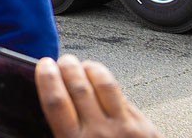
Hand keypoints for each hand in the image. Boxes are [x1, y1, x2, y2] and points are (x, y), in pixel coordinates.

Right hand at [36, 55, 160, 137]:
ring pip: (105, 85)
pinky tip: (105, 84)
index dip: (46, 78)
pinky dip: (111, 87)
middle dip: (67, 66)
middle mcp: (99, 134)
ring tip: (84, 65)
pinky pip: (126, 99)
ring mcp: (126, 130)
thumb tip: (49, 115)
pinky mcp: (148, 130)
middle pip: (78, 86)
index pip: (56, 101)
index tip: (43, 65)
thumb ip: (59, 136)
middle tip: (62, 60)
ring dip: (91, 68)